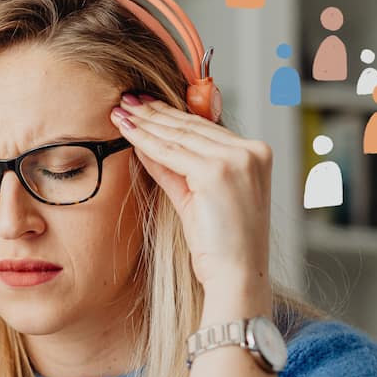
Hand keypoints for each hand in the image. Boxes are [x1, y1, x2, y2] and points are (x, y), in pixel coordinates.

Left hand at [111, 94, 271, 292]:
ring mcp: (236, 160)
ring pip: (179, 135)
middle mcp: (251, 151)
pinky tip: (127, 131)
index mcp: (256, 154)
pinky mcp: (216, 172)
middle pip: (192, 125)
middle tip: (126, 99)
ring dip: (146, 122)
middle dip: (154, 112)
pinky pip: (171, 152)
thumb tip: (147, 145)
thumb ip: (176, 169)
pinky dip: (146, 140)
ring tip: (120, 111)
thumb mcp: (197, 198)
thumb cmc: (221, 246)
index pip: (205, 127)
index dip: (171, 114)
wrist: (236, 276)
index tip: (146, 104)